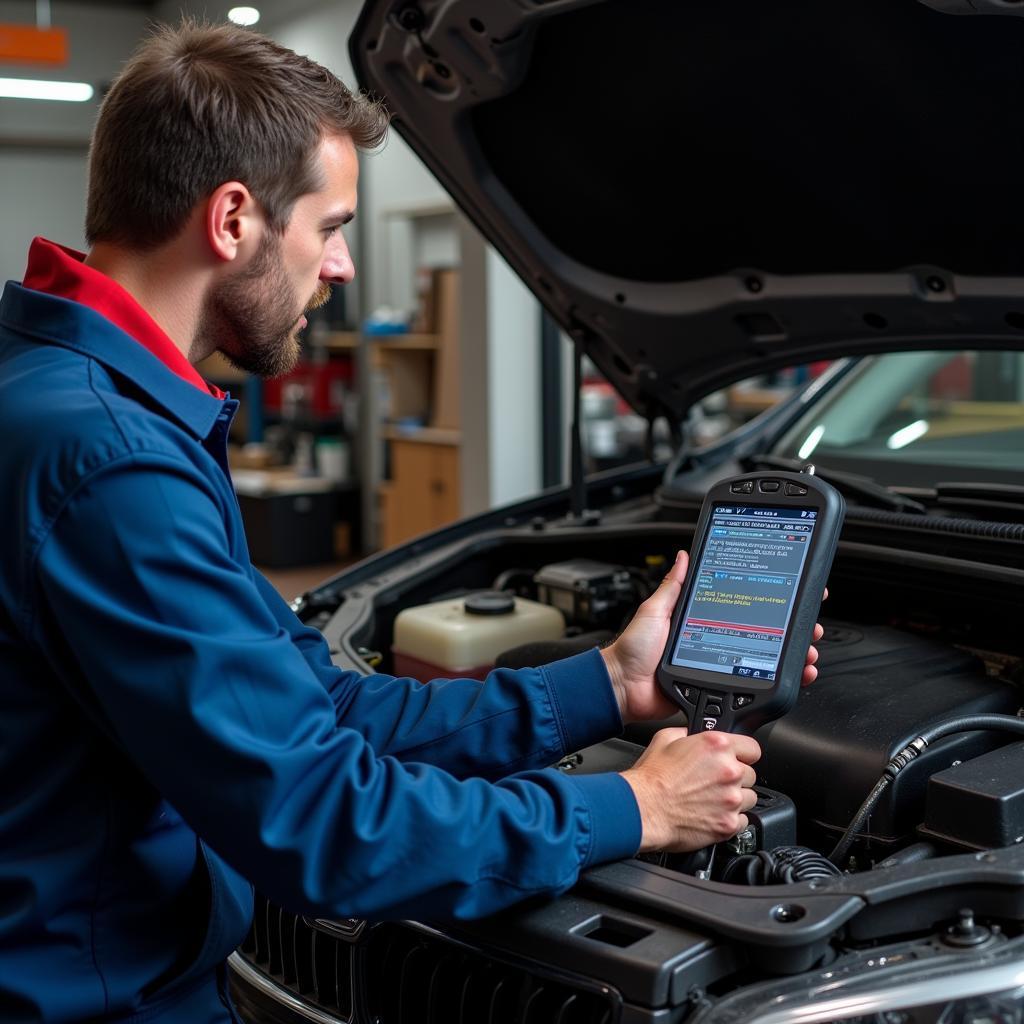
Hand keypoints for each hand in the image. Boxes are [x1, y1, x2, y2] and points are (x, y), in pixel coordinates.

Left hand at [601, 551, 825, 723]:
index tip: (795, 593)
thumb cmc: (634, 650)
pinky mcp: (722, 685)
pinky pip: (755, 682)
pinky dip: (782, 680)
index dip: (772, 600)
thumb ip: (673, 586)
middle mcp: (718, 639)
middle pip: (766, 632)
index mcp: (704, 619)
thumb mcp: (655, 610)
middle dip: (794, 628)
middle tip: (810, 625)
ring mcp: (723, 663)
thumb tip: (685, 555)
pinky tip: (798, 675)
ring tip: (809, 650)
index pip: (745, 605)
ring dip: (795, 654)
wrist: (624, 688)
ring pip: (768, 659)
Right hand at [621, 727, 760, 851]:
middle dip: (736, 777)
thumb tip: (694, 735)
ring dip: (735, 798)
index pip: (752, 747)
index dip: (743, 753)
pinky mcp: (729, 823)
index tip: (737, 759)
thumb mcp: (665, 738)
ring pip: (749, 798)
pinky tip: (713, 814)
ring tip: (712, 799)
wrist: (643, 809)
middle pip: (751, 774)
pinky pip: (743, 820)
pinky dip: (731, 818)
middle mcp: (729, 771)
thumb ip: (688, 733)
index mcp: (717, 746)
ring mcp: (731, 799)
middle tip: (714, 782)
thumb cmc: (651, 778)